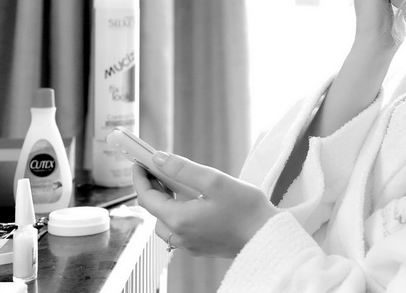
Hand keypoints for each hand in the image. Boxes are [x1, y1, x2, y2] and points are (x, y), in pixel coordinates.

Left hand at [131, 152, 277, 258]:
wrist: (267, 238)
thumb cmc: (246, 210)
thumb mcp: (215, 181)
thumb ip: (184, 169)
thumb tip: (159, 159)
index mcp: (179, 219)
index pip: (147, 198)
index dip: (140, 177)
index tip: (138, 161)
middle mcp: (180, 236)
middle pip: (155, 211)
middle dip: (153, 188)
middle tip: (158, 167)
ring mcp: (190, 244)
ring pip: (166, 222)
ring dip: (166, 202)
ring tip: (176, 184)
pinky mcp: (201, 246)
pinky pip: (180, 229)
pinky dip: (178, 213)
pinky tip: (194, 202)